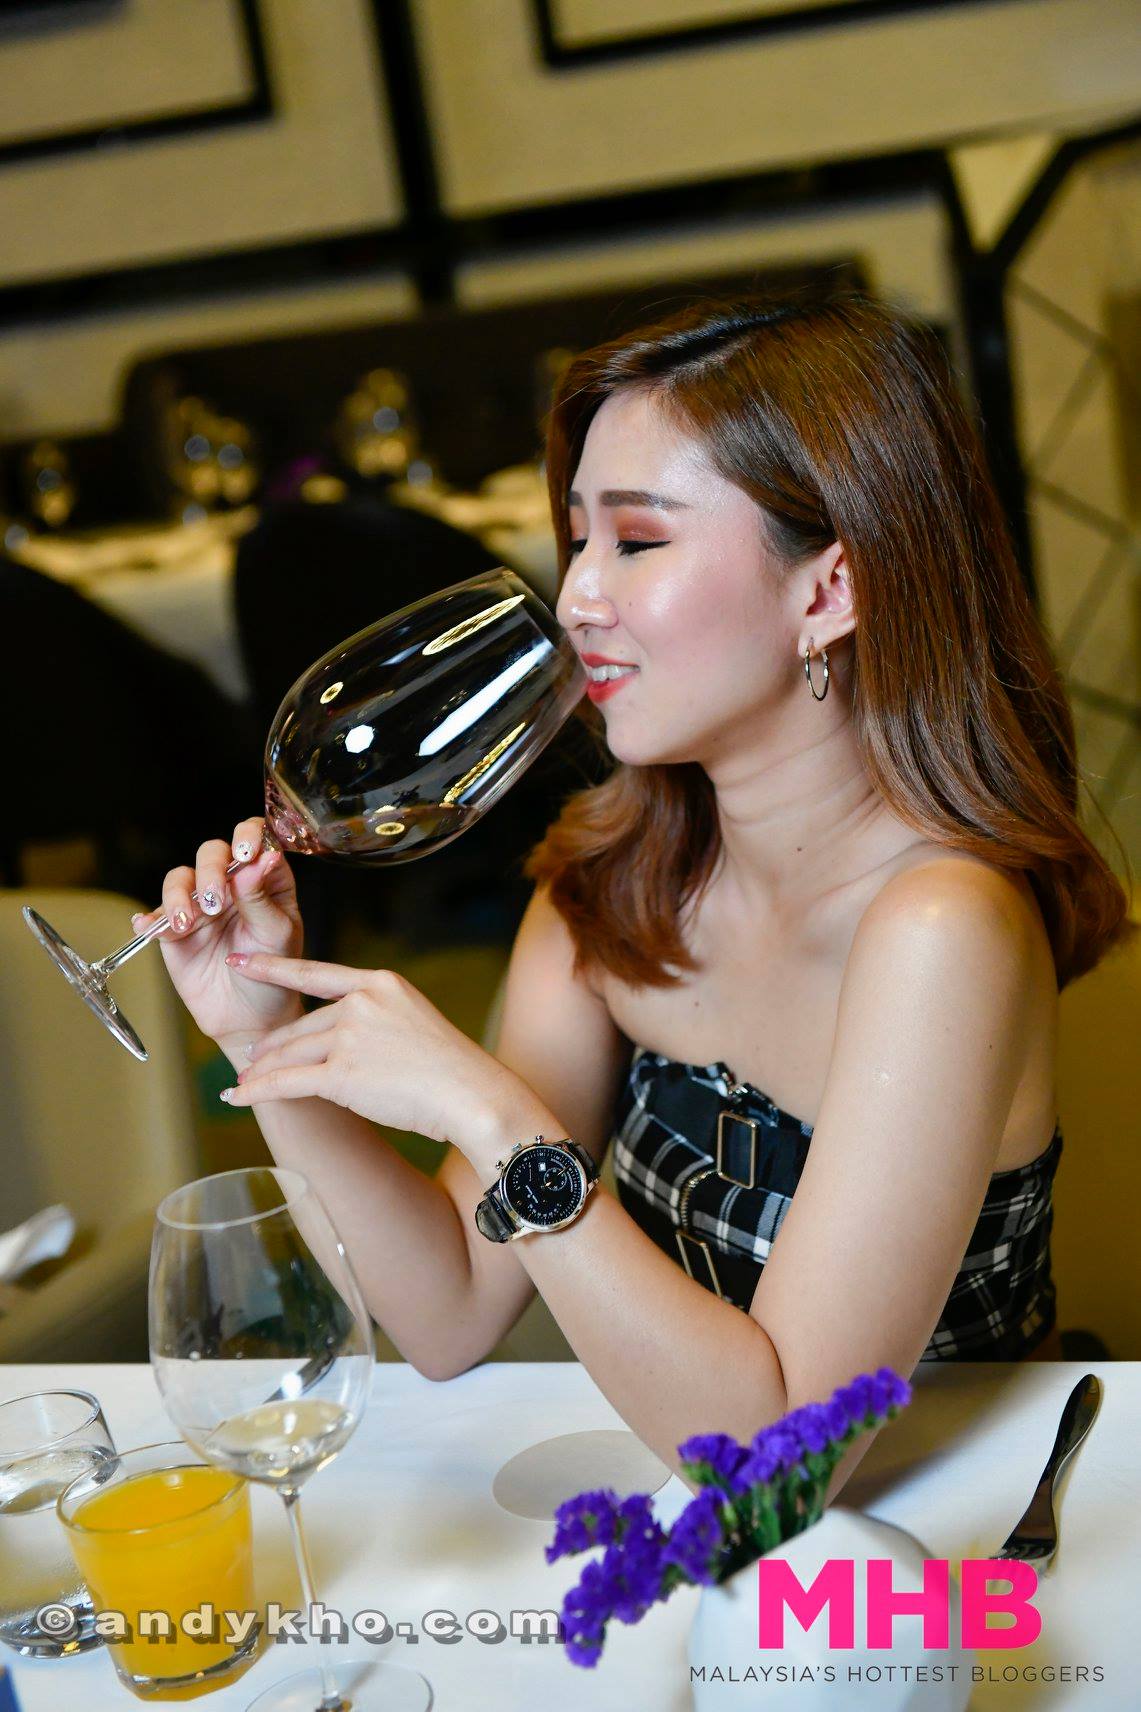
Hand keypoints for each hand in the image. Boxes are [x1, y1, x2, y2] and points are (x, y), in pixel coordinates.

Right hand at [136, 816, 304, 1061]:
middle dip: (210, 870)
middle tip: (215, 901)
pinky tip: (151, 927)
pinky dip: (151, 918)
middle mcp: (231, 885)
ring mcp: (200, 905)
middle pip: (212, 853)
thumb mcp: (276, 936)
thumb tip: (259, 859)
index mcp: (265, 879)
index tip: (246, 853)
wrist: (250, 1018)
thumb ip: (262, 898)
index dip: (249, 835)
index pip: (256, 838)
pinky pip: (156, 915)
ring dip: (179, 895)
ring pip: (180, 878)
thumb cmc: (274, 975)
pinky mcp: (174, 930)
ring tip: (188, 922)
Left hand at [218, 953, 526, 1156]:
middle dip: (274, 1045)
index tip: (241, 961)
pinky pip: (286, 1083)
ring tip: (245, 1079)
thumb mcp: (414, 1021)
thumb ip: (376, 1020)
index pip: (314, 972)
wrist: (471, 1095)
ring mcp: (349, 1037)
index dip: (272, 968)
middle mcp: (360, 1003)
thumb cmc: (451, 1068)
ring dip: (263, 1070)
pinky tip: (235, 1096)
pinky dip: (256, 1091)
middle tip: (252, 1054)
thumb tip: (340, 1039)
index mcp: (379, 983)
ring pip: (292, 1055)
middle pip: (302, 1026)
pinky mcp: (341, 1074)